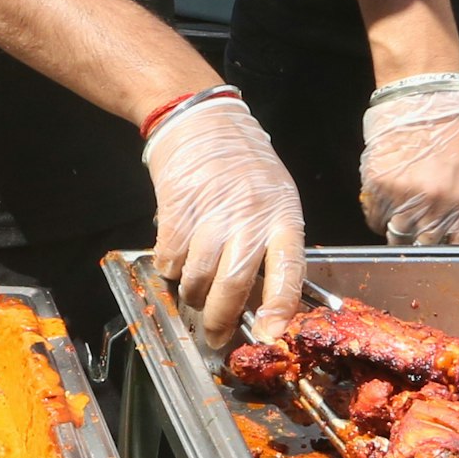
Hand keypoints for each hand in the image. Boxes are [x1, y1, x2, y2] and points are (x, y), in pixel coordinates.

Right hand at [145, 95, 308, 348]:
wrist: (202, 119)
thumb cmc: (245, 163)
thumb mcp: (276, 196)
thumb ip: (274, 241)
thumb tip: (265, 298)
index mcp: (283, 216)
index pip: (288, 271)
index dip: (280, 308)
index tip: (270, 334)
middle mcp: (250, 217)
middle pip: (235, 284)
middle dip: (221, 321)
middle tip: (215, 338)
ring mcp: (212, 213)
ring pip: (198, 279)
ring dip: (192, 296)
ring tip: (193, 295)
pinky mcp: (177, 210)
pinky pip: (170, 259)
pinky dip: (170, 270)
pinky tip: (175, 262)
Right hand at [361, 80, 458, 245]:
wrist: (423, 98)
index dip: (453, 249)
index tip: (448, 244)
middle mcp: (433, 203)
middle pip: (424, 247)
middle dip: (425, 243)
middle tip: (424, 228)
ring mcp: (402, 195)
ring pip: (396, 236)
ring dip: (401, 232)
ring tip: (406, 213)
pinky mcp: (377, 185)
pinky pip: (374, 218)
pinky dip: (380, 217)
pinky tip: (390, 202)